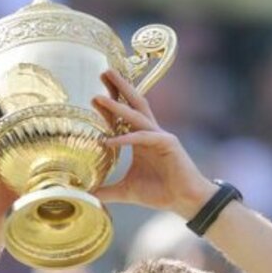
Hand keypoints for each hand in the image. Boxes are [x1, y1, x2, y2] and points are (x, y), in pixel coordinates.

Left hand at [91, 70, 216, 218]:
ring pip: (137, 115)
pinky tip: (108, 140)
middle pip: (134, 104)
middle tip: (103, 71)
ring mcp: (160, 136)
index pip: (125, 116)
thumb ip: (107, 191)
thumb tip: (86, 195)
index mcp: (142, 140)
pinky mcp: (168, 144)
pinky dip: (125, 138)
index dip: (111, 104)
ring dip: (117, 104)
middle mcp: (150, 133)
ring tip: (98, 97)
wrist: (185, 201)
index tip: (94, 94)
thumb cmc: (160, 193)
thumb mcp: (127, 191)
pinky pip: (142, 137)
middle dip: (119, 87)